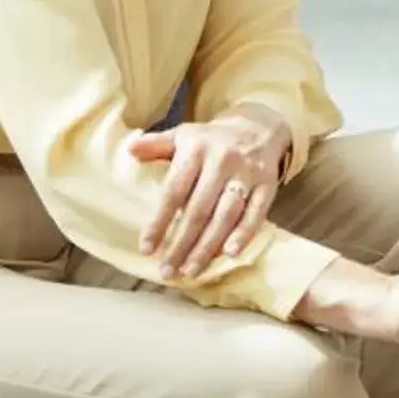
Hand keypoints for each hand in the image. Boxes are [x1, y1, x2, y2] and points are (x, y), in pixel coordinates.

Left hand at [128, 103, 292, 279]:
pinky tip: (229, 254)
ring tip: (191, 271)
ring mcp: (247, 173)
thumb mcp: (184, 135)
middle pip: (199, 210)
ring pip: (225, 216)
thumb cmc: (212, 139)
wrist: (259, 126)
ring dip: (208, 247)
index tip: (146, 249)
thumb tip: (130, 150)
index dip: (160, 222)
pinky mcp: (268, 184)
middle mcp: (222, 160)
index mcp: (196, 148)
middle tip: (168, 271)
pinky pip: (256, 213)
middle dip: (182, 244)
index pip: (174, 191)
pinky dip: (244, 234)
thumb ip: (157, 145)